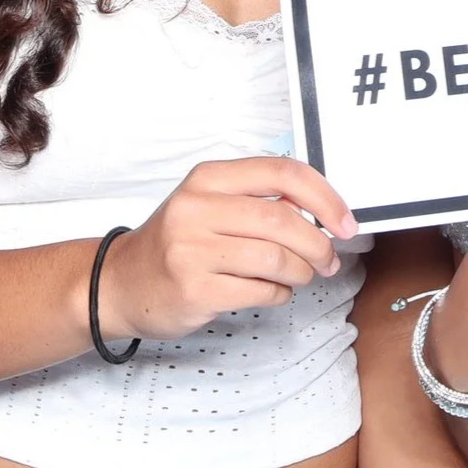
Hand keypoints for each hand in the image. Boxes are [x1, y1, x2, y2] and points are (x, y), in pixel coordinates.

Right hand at [97, 158, 358, 341]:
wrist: (121, 283)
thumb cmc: (177, 242)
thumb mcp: (210, 203)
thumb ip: (259, 199)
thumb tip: (323, 210)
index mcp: (208, 178)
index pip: (282, 173)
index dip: (324, 197)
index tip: (345, 221)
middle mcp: (196, 209)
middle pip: (283, 220)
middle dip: (319, 245)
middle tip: (329, 260)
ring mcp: (191, 250)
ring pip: (275, 259)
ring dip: (302, 272)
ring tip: (301, 276)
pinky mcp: (194, 290)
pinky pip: (260, 291)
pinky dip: (279, 294)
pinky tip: (271, 291)